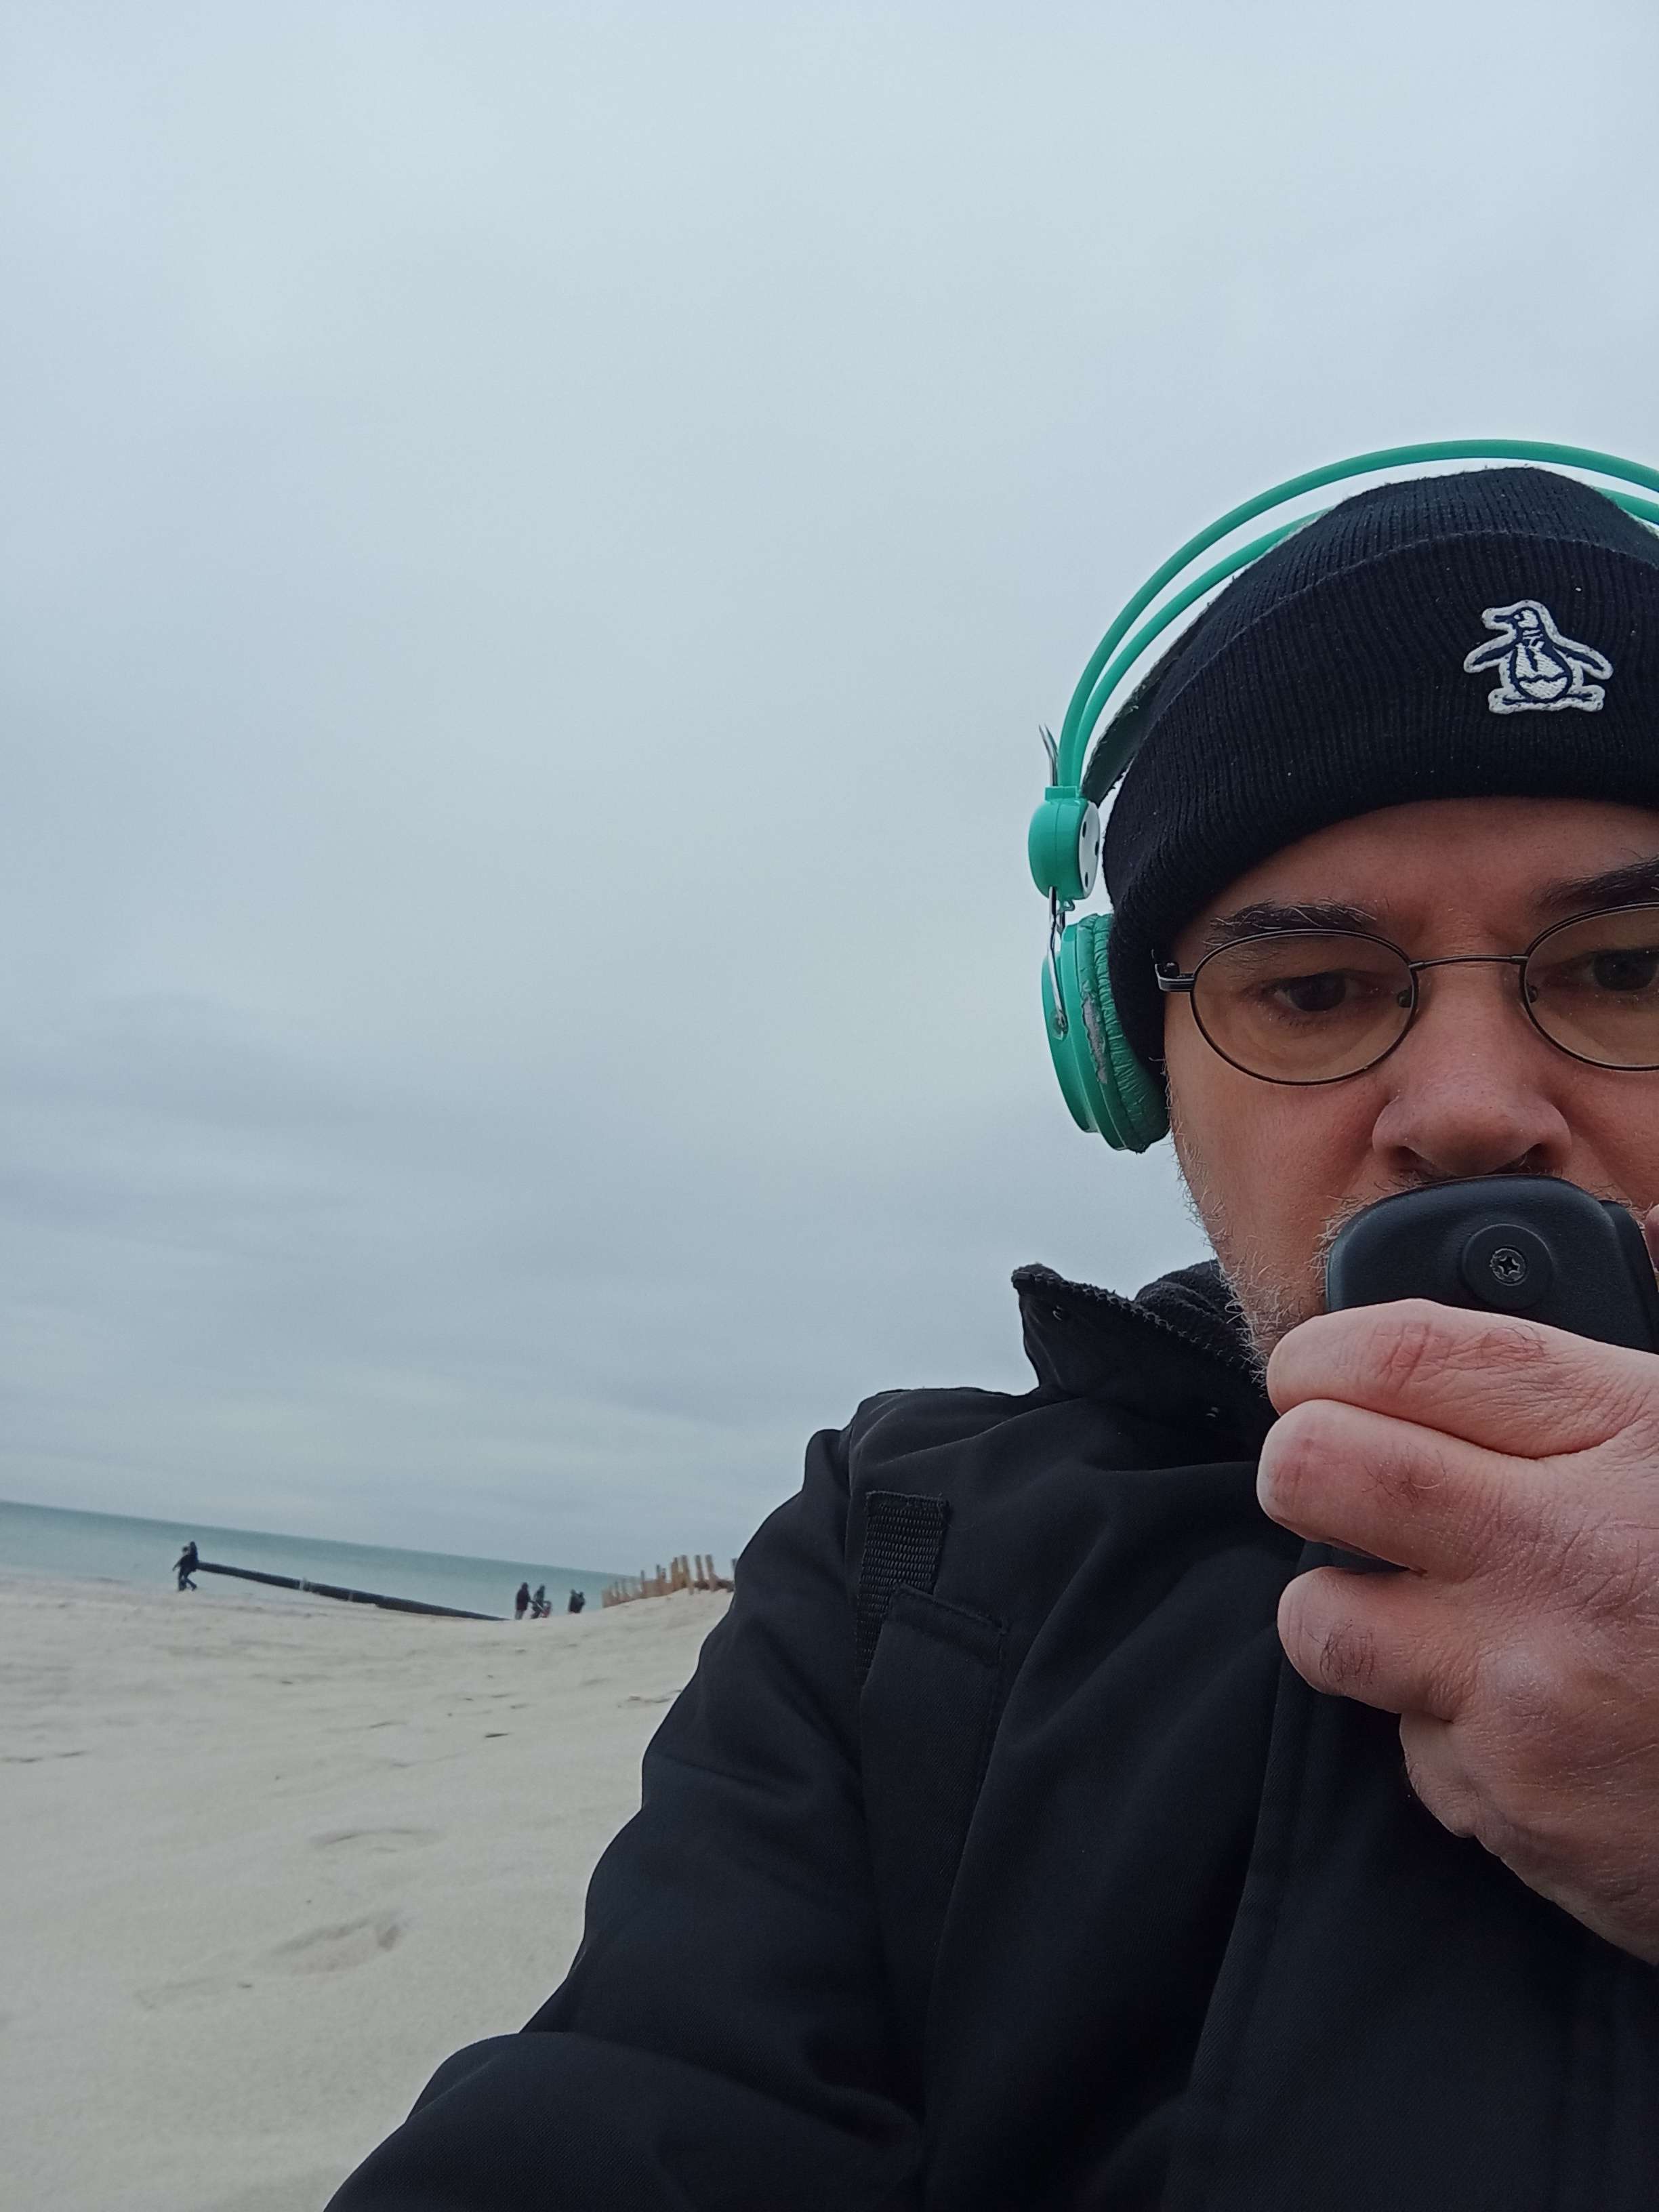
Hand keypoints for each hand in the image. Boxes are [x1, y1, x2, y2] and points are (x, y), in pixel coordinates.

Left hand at [1259, 1223, 1658, 1959]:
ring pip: (1320, 1619)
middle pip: (1316, 1468)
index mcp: (1636, 1438)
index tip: (1309, 1375)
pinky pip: (1409, 1746)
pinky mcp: (1516, 1799)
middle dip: (1298, 1464)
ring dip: (1345, 1610)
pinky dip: (1446, 1731)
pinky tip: (1524, 1722)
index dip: (1323, 1356)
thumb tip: (1445, 1346)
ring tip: (1417, 1613)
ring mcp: (1532, 1686)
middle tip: (1331, 1482)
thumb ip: (1591, 1401)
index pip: (1403, 1357)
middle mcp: (1570, 1553)